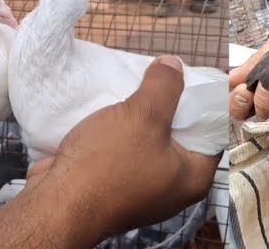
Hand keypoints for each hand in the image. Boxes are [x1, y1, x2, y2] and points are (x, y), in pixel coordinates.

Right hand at [24, 55, 219, 238]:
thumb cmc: (107, 165)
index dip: (204, 103)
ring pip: (149, 141)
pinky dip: (121, 132)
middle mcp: (173, 186)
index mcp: (193, 177)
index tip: (192, 78)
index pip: (213, 132)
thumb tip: (174, 64)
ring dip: (140, 118)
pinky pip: (126, 151)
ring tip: (136, 86)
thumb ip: (165, 86)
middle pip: (181, 135)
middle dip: (169, 106)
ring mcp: (142, 188)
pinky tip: (113, 108)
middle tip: (162, 77)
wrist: (55, 204)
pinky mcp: (115, 186)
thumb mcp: (144, 115)